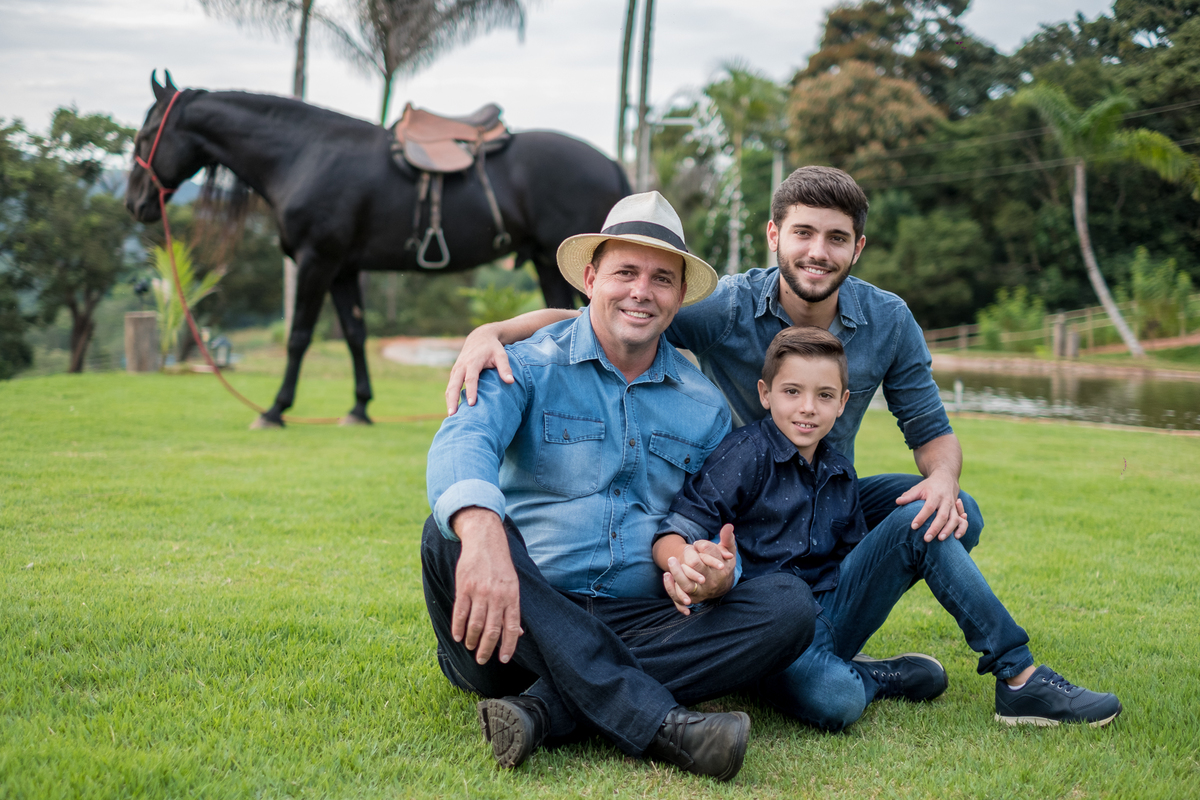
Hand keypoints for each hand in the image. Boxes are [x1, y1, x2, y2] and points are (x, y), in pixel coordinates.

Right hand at [445, 323, 513, 414]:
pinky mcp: (455, 373)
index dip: (470, 391)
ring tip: (451, 416)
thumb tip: (510, 381)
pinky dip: (449, 397)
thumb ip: (505, 368)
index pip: (471, 378)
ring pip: (449, 387)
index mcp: (473, 362)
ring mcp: (456, 369)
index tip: (471, 404)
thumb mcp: (501, 354)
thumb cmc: (493, 348)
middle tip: (453, 414)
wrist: (480, 337)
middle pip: (454, 384)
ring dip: (449, 401)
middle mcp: (462, 366)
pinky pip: (450, 386)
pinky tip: (453, 409)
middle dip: (453, 400)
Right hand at [450, 508, 522, 664]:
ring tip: (470, 647)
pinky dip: (458, 628)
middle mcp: (497, 596)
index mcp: (512, 596)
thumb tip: (519, 633)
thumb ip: (513, 609)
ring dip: (472, 640)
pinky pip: (460, 612)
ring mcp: (479, 591)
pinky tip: (458, 637)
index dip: (508, 646)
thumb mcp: (513, 585)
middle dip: (486, 649)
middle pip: (492, 630)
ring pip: (475, 624)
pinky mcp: (464, 587)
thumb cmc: (501, 566)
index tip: (503, 659)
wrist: (485, 540)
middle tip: (481, 659)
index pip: (512, 627)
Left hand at [662, 524, 736, 614]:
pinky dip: (670, 587)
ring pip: (686, 584)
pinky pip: (678, 597)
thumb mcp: (729, 551)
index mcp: (722, 568)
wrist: (722, 585)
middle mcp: (711, 581)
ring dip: (676, 572)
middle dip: (688, 556)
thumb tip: (728, 526)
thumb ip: (728, 538)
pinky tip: (667, 575)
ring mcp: (701, 591)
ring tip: (671, 560)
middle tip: (684, 549)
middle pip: (696, 566)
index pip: (709, 552)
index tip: (697, 544)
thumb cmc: (723, 564)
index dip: (701, 545)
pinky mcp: (692, 598)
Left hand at [895, 473, 968, 542]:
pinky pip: (963, 521)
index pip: (929, 507)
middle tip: (926, 539)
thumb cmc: (929, 486)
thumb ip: (909, 496)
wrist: (946, 478)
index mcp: (935, 495)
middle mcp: (946, 501)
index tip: (913, 526)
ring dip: (948, 530)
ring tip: (940, 540)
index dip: (921, 517)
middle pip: (942, 516)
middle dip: (935, 528)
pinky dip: (962, 529)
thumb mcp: (918, 488)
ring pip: (954, 519)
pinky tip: (956, 537)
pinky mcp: (958, 511)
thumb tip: (897, 502)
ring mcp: (954, 507)